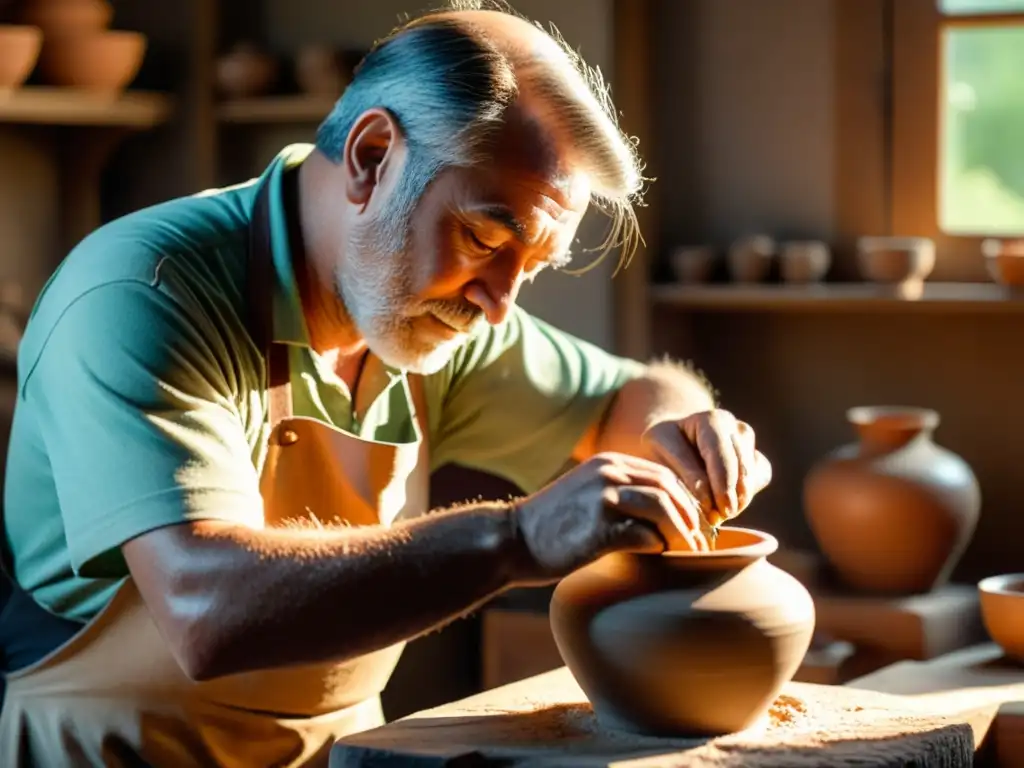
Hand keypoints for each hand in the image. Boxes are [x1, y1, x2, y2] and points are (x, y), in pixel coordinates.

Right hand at [508, 452, 710, 583]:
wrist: (512, 539)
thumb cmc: (552, 526)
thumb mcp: (587, 493)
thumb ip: (621, 494)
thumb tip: (666, 518)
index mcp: (609, 462)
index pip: (664, 475)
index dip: (685, 500)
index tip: (694, 524)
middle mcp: (609, 472)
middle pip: (670, 488)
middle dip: (691, 517)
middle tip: (700, 542)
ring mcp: (604, 497)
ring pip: (664, 508)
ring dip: (682, 534)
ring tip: (687, 553)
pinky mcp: (600, 527)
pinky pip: (647, 536)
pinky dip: (659, 548)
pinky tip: (658, 559)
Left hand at [643, 410, 771, 526]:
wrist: (673, 442)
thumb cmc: (662, 447)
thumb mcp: (659, 454)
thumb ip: (685, 475)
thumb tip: (709, 502)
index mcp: (712, 421)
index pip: (721, 455)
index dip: (720, 486)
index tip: (714, 511)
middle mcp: (736, 428)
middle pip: (741, 469)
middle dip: (729, 498)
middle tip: (714, 520)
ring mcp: (749, 443)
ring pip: (752, 477)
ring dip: (737, 500)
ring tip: (714, 515)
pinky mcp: (755, 457)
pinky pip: (759, 479)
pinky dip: (744, 496)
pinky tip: (723, 505)